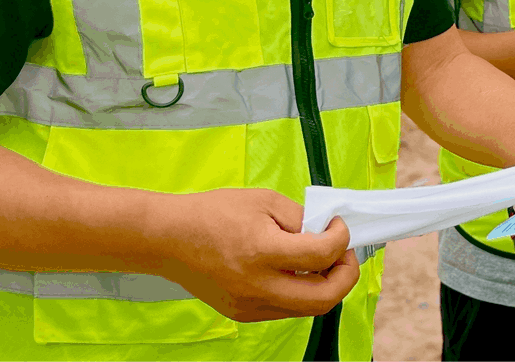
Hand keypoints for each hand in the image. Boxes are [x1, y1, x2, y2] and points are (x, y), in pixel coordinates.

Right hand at [152, 188, 358, 322]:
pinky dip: (302, 292)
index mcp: (261, 252)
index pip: (321, 255)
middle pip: (323, 299)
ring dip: (325, 286)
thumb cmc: (215, 213)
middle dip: (346, 276)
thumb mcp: (265, 201)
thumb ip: (301, 219)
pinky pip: (286, 309)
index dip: (341, 238)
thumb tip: (327, 232)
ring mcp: (249, 305)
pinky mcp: (242, 314)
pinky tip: (297, 270)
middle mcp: (256, 286)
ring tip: (322, 260)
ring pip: (307, 309)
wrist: (168, 239)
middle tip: (345, 254)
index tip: (337, 225)